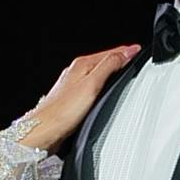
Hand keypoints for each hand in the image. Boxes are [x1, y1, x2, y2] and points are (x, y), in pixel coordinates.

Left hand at [20, 44, 138, 152]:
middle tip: (132, 56)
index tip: (137, 49)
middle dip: (118, 58)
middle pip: (102, 61)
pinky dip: (101, 83)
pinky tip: (103, 88)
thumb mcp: (92, 85)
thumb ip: (109, 66)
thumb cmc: (62, 111)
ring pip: (96, 73)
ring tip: (121, 68)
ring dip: (110, 70)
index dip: (125, 51)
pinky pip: (91, 85)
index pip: (108, 53)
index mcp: (81, 66)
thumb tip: (124, 53)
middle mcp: (75, 73)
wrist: (43, 130)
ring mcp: (72, 86)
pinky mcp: (71, 99)